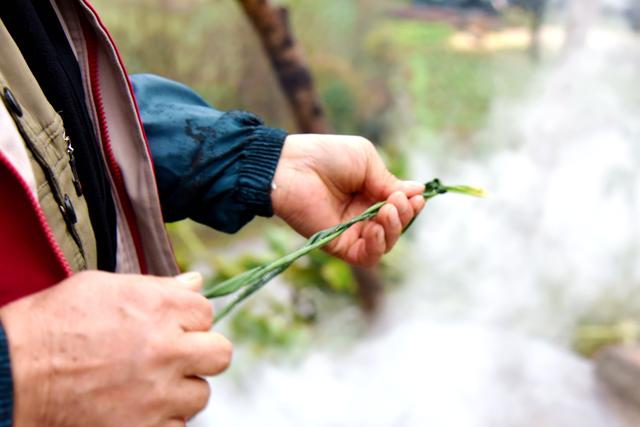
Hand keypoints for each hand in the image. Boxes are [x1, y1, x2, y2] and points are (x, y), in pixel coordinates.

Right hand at [0, 271, 231, 426]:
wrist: (14, 372)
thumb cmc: (53, 324)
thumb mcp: (104, 286)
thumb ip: (158, 287)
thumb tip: (195, 283)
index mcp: (161, 307)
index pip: (207, 311)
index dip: (189, 318)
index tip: (171, 325)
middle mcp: (167, 349)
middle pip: (220, 353)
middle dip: (201, 352)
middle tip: (175, 355)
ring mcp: (158, 393)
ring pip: (200, 394)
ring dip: (181, 389)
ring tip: (150, 384)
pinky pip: (178, 426)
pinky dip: (164, 419)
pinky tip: (141, 408)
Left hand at [272, 134, 425, 266]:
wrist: (292, 166)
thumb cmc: (326, 156)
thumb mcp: (366, 161)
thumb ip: (389, 182)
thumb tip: (417, 192)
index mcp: (370, 193)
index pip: (399, 208)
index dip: (411, 205)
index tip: (417, 197)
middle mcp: (362, 215)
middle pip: (395, 227)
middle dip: (404, 216)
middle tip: (396, 201)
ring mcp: (351, 231)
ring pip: (385, 244)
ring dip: (393, 230)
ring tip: (386, 211)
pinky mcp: (338, 245)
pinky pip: (366, 257)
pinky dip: (376, 246)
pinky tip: (375, 229)